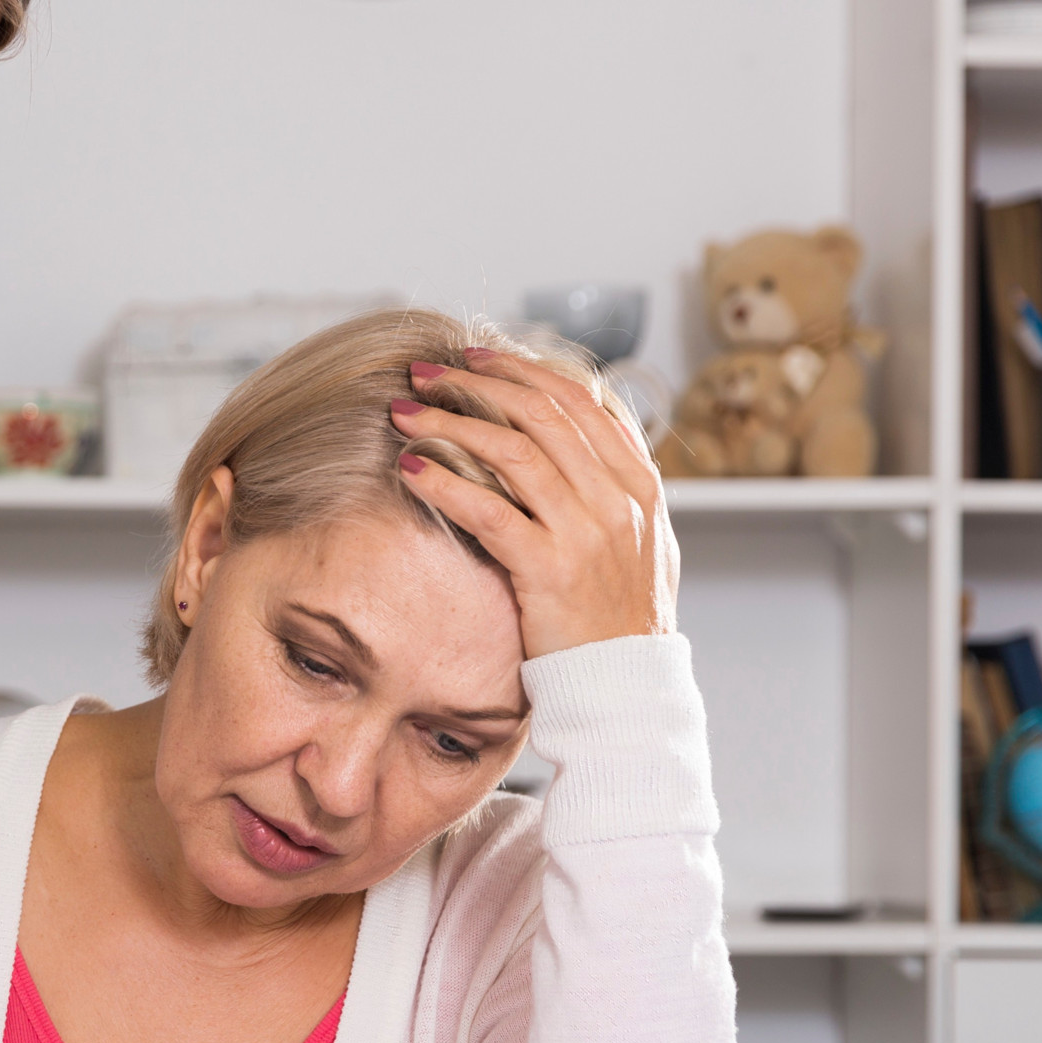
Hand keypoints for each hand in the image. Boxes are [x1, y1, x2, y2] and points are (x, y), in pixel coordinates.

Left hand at [390, 348, 678, 659]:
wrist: (625, 686)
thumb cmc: (617, 618)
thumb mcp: (636, 542)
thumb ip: (609, 488)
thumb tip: (572, 440)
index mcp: (638, 483)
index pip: (580, 400)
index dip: (522, 369)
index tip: (474, 356)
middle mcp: (617, 498)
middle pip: (540, 413)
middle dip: (475, 384)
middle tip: (424, 371)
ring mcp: (587, 532)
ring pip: (512, 452)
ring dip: (449, 423)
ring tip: (403, 413)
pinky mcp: (551, 570)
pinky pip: (489, 511)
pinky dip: (445, 482)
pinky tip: (410, 468)